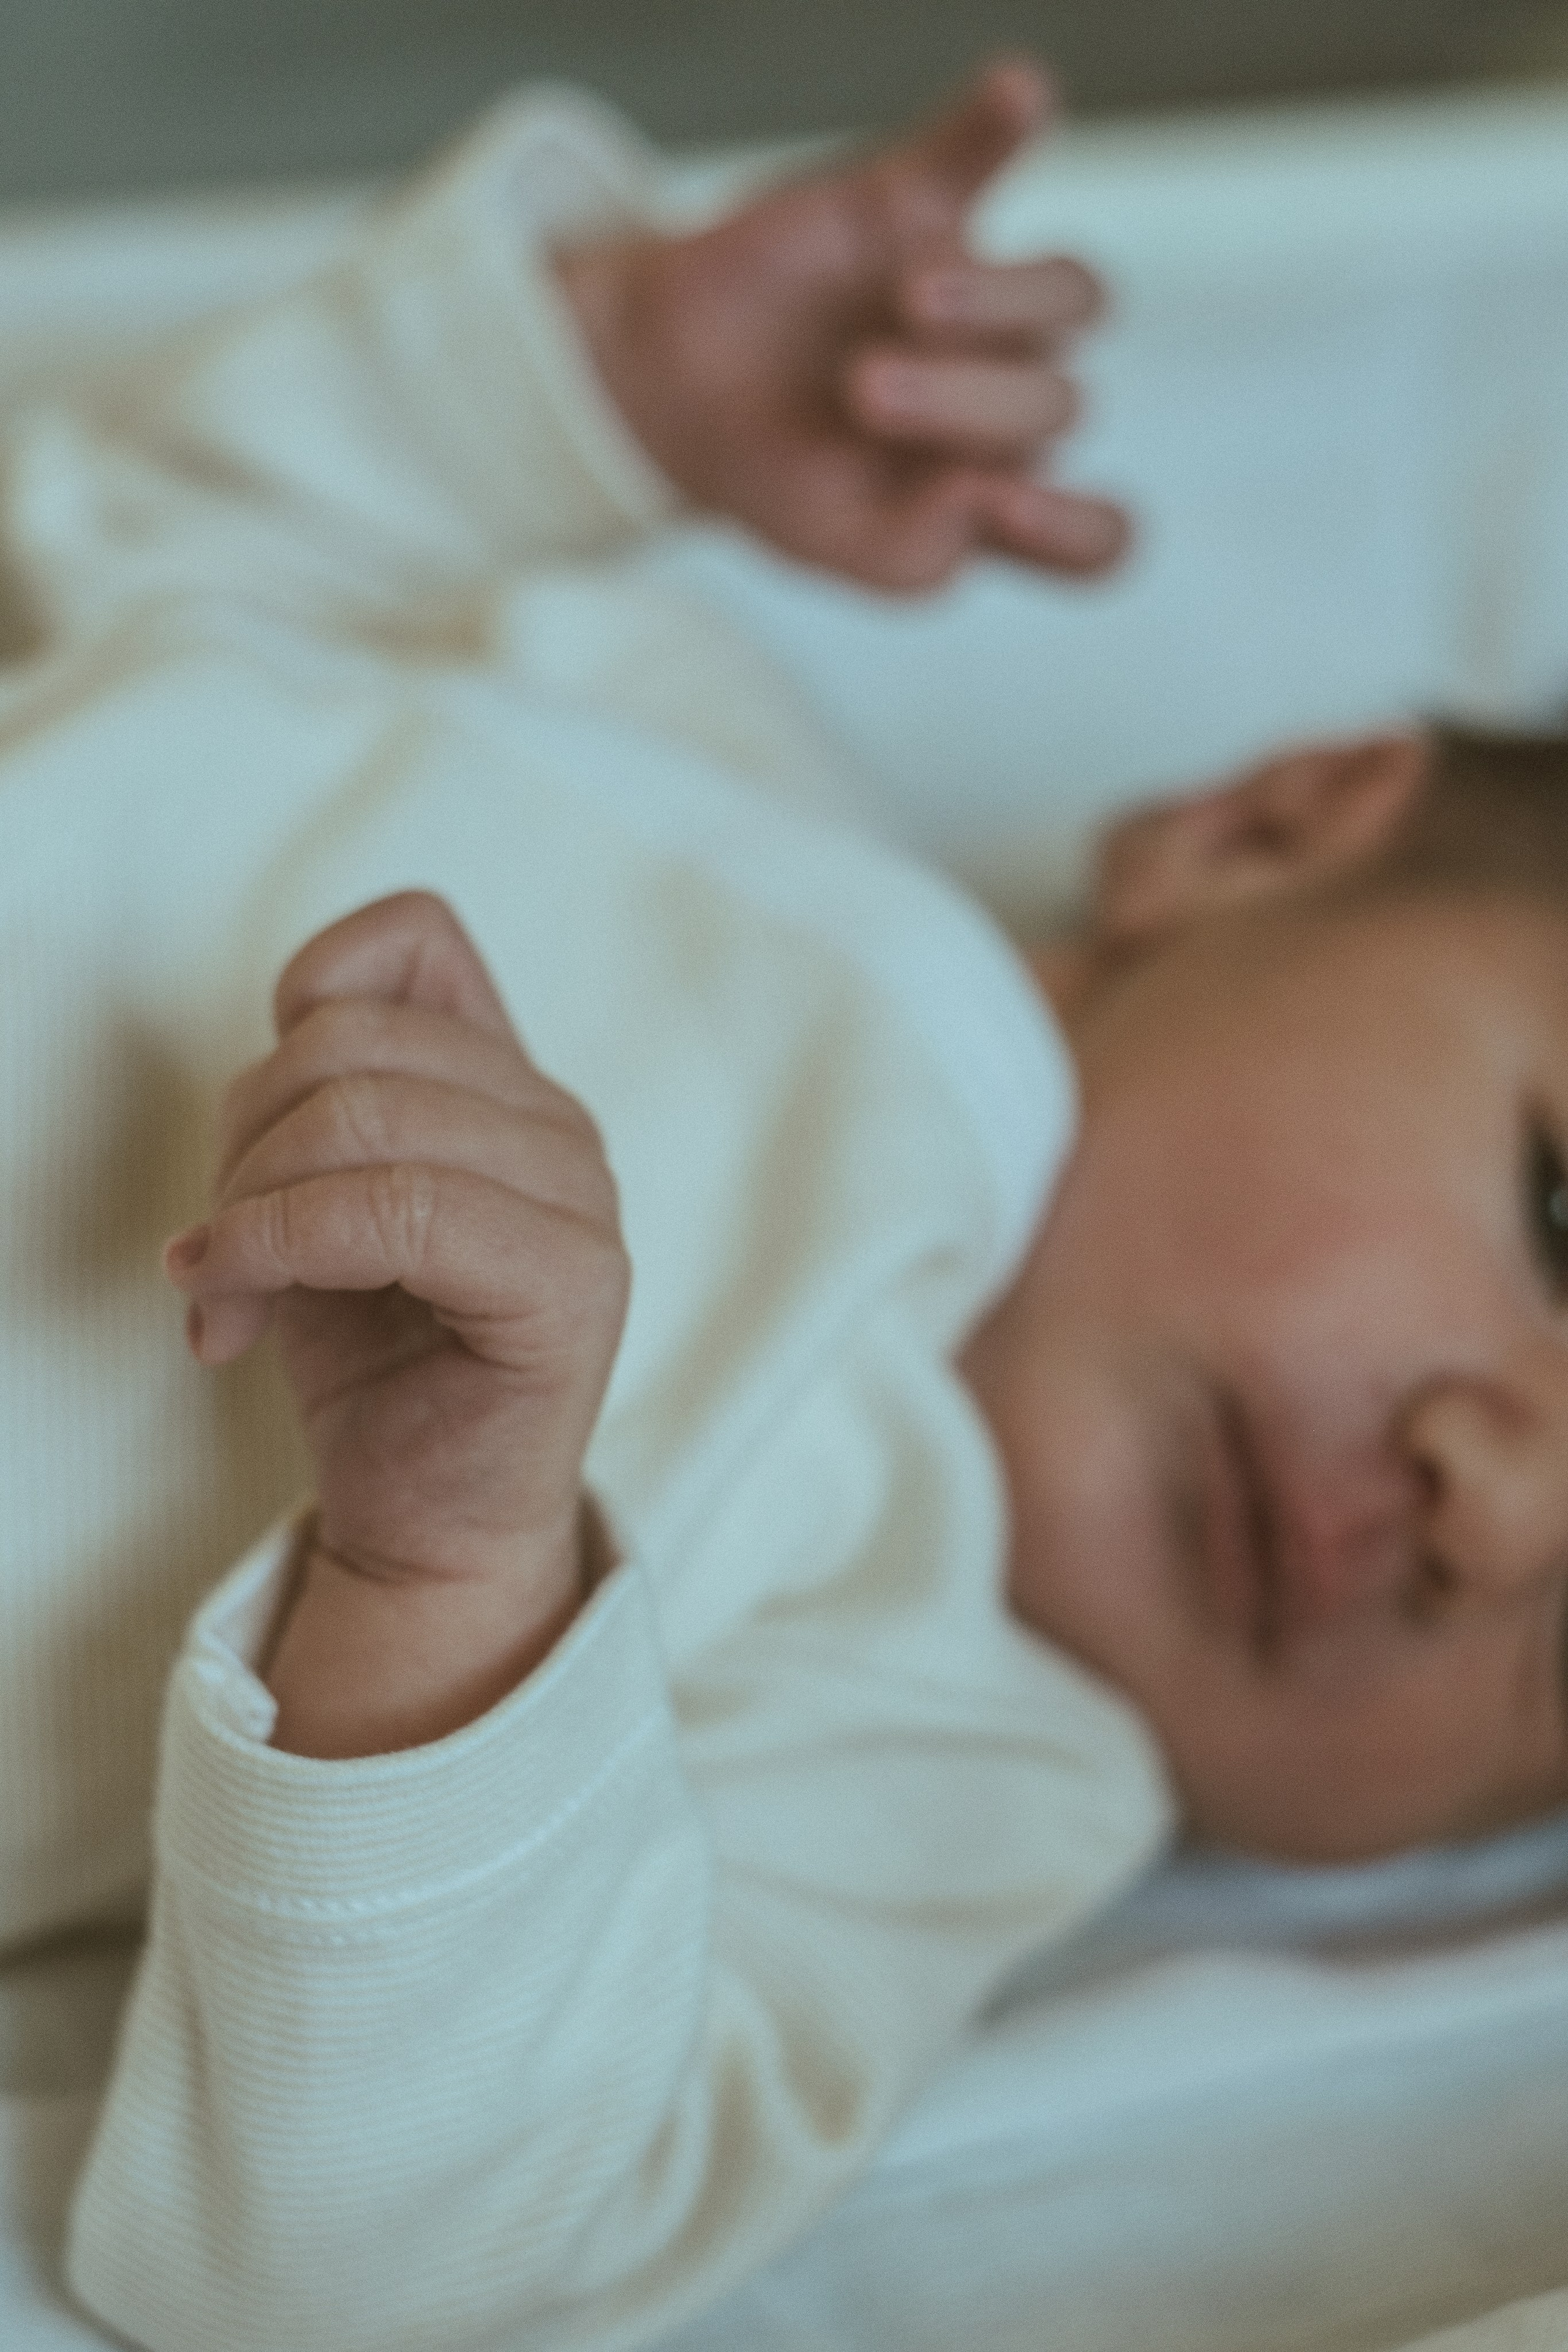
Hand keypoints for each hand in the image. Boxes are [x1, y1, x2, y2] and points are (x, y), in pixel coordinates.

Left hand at [163, 893, 629, 1748]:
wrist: (427, 1526)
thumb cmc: (373, 1363)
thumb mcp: (321, 1197)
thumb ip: (324, 1098)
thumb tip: (276, 1033)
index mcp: (508, 1083)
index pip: (412, 939)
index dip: (301, 1006)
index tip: (260, 1133)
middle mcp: (558, 1122)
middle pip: (352, 1042)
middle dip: (241, 1139)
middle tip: (215, 1246)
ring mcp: (580, 1198)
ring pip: (366, 1114)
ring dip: (248, 1207)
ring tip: (226, 1290)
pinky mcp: (573, 1281)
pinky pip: (399, 1209)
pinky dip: (281, 1250)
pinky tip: (240, 1321)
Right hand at [556, 56, 1127, 592]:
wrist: (671, 379)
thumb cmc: (765, 468)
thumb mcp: (820, 542)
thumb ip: (906, 557)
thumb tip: (983, 501)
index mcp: (994, 502)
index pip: (1098, 537)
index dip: (1075, 526)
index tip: (998, 503)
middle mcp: (1008, 402)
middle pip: (1057, 407)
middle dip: (962, 403)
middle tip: (861, 391)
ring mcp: (979, 299)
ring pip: (1069, 295)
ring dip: (998, 299)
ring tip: (908, 299)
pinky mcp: (924, 205)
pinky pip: (987, 152)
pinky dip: (1002, 122)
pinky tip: (1018, 95)